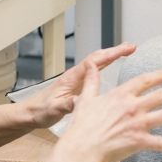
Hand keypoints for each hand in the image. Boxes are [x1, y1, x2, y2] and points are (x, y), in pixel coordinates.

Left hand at [22, 43, 136, 127]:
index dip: (111, 54)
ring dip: (111, 56)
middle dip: (115, 51)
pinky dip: (106, 64)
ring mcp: (76, 79)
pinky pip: (95, 71)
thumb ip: (67, 105)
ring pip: (97, 62)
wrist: (30, 113)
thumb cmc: (40, 111)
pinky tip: (111, 65)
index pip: (95, 61)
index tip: (125, 50)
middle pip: (98, 58)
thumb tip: (79, 101)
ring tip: (126, 51)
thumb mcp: (54, 110)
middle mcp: (75, 75)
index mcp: (72, 77)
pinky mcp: (77, 85)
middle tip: (131, 47)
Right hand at [57, 65, 161, 161]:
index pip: (144, 80)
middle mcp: (132, 107)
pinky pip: (158, 143)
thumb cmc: (82, 126)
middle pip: (160, 96)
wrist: (82, 148)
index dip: (158, 75)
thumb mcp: (86, 98)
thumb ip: (91, 80)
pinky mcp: (138, 141)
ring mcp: (137, 124)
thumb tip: (90, 65)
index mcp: (120, 95)